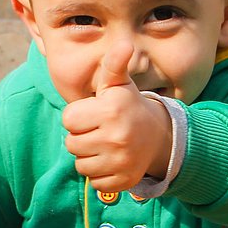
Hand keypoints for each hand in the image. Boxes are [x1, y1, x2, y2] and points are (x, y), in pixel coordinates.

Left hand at [61, 41, 172, 191]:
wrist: (159, 136)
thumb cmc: (129, 106)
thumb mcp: (119, 84)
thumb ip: (113, 64)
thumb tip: (124, 44)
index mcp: (110, 111)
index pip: (68, 119)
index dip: (78, 116)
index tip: (93, 114)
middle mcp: (116, 137)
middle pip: (71, 144)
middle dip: (81, 137)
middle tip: (100, 131)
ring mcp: (121, 161)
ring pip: (81, 166)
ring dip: (89, 158)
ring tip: (105, 146)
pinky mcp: (124, 181)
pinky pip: (95, 183)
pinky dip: (101, 175)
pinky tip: (112, 161)